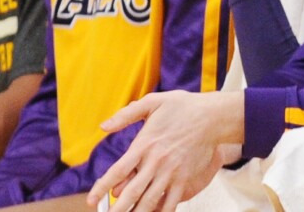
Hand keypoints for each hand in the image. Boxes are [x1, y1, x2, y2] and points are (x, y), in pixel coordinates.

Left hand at [86, 90, 243, 211]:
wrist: (212, 117)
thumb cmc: (181, 107)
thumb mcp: (152, 102)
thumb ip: (126, 115)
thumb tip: (103, 126)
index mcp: (145, 144)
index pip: (118, 170)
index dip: (102, 187)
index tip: (92, 199)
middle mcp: (156, 162)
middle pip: (132, 192)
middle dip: (117, 209)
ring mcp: (171, 173)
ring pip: (150, 201)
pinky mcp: (184, 180)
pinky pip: (170, 203)